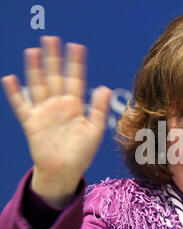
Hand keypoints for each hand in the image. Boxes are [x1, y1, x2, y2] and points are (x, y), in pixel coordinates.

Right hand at [1, 36, 111, 206]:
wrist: (65, 171)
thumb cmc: (82, 153)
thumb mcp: (95, 130)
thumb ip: (99, 109)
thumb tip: (105, 88)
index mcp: (75, 106)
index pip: (75, 79)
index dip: (76, 63)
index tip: (77, 46)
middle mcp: (59, 105)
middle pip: (55, 77)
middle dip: (53, 58)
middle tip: (51, 38)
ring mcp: (44, 112)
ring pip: (38, 85)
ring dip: (35, 69)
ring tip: (33, 51)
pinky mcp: (31, 123)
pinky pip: (21, 105)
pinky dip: (15, 93)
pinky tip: (10, 79)